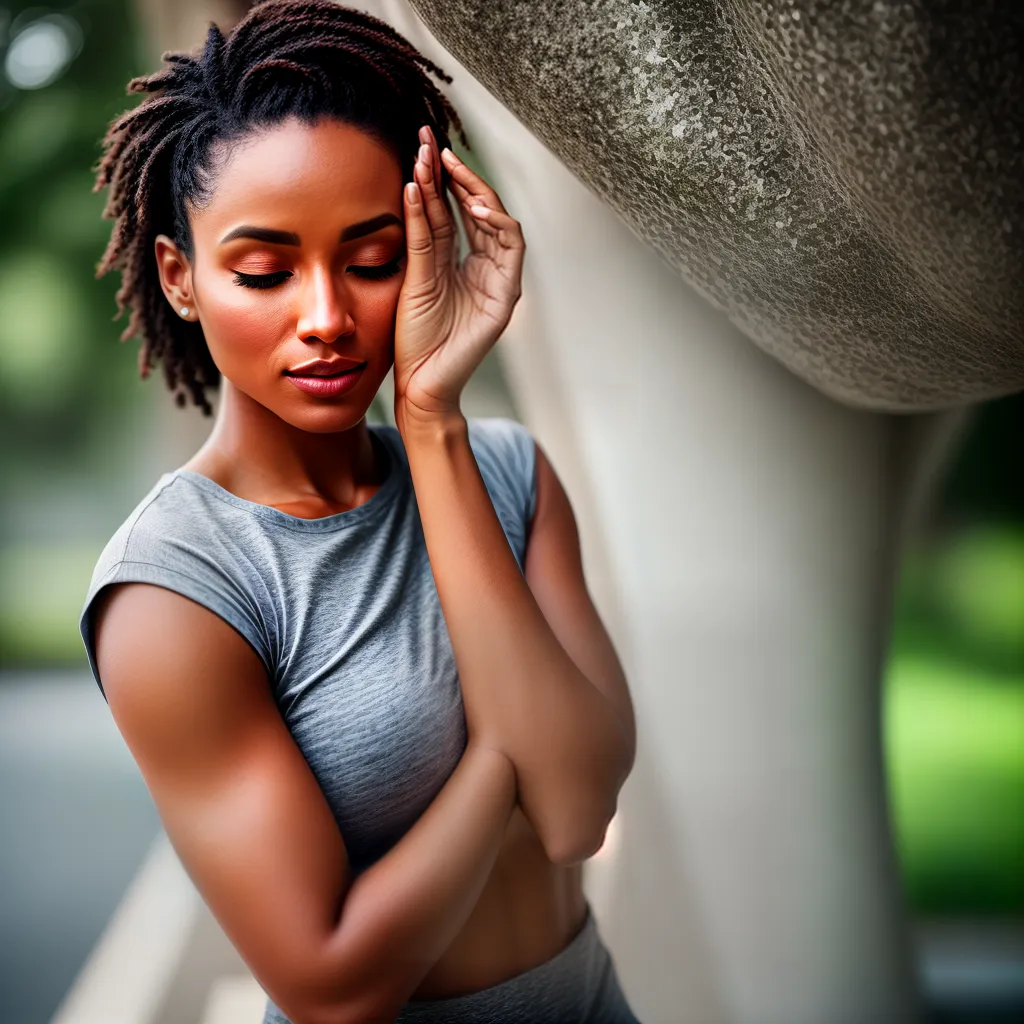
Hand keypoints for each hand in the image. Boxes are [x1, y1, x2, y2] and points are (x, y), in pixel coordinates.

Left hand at [393, 125, 525, 423]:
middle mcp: (483, 268)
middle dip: (457, 173)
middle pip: (477, 208)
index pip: (454, 211)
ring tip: (445, 164)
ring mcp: (497, 282)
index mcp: (460, 263)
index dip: (440, 180)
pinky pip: (504, 248)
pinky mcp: (504, 297)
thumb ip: (421, 237)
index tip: (421, 149)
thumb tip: (414, 186)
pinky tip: (464, 201)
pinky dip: (489, 222)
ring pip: (495, 221)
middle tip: (433, 142)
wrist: (420, 384)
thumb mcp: (413, 276)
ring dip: (472, 189)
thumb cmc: (412, 339)